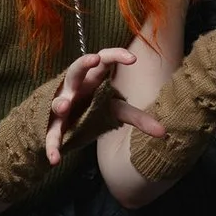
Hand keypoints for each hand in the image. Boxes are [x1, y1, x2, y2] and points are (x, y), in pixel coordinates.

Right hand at [43, 45, 162, 164]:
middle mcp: (75, 87)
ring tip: (63, 107)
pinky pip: (51, 134)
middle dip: (83, 63)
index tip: (133, 59)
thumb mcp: (116, 110)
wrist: (64, 121)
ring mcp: (61, 103)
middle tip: (94, 59)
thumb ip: (138, 118)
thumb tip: (164, 132)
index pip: (104, 60)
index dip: (116, 55)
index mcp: (93, 79)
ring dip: (60, 102)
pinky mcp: (52, 124)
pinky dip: (52, 147)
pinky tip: (54, 160)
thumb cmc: (93, 108)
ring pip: (58, 99)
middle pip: (76, 69)